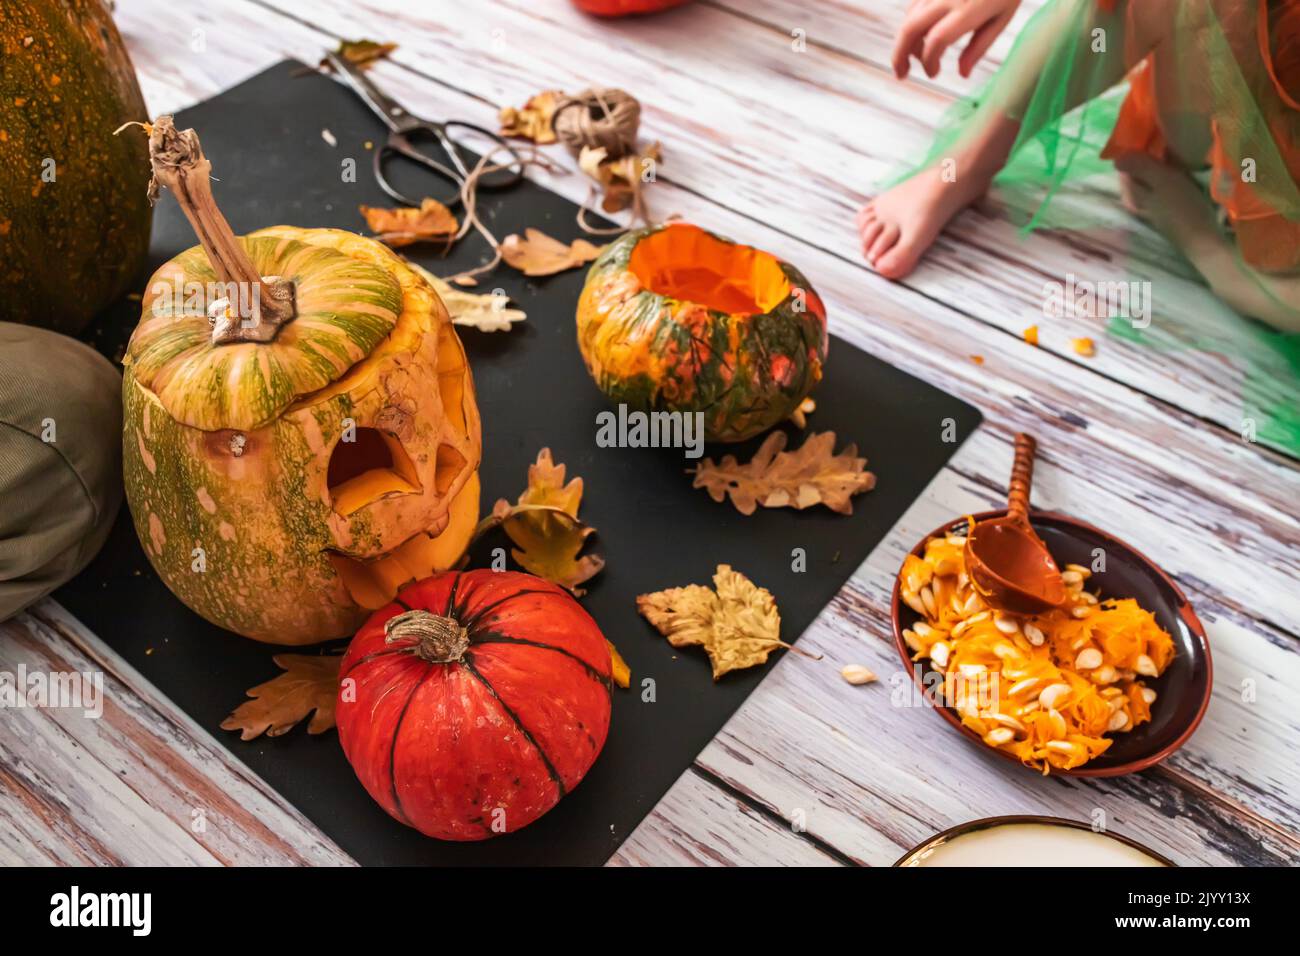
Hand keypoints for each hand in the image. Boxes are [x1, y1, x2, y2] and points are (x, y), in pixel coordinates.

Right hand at [891, 0, 1020, 79]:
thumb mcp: (1002, 17)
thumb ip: (980, 46)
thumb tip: (963, 73)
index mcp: (969, 9)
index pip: (937, 41)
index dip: (929, 62)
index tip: (933, 73)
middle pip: (911, 29)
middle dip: (900, 55)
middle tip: (901, 74)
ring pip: (909, 17)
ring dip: (907, 41)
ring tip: (916, 55)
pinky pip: (914, 5)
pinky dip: (912, 22)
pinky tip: (921, 33)